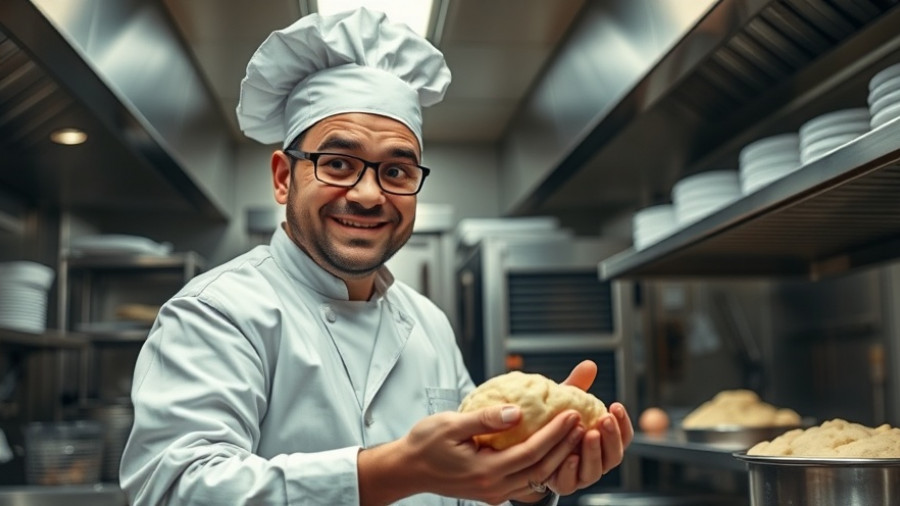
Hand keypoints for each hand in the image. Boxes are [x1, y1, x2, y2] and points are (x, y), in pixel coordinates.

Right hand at [388, 404, 585, 504]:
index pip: (531, 452)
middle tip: (581, 421)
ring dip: (557, 457)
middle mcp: (493, 487)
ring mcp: (494, 493)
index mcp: (485, 471)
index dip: (555, 433)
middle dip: (564, 444)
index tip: (572, 413)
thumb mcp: (451, 424)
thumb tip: (517, 412)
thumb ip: (486, 419)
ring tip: (573, 435)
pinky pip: (525, 483)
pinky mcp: (492, 491)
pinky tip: (551, 452)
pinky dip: (542, 467)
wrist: (407, 469)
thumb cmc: (425, 443)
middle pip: (540, 468)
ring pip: (536, 478)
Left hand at [541, 360, 633, 495]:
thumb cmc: (554, 422)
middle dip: (612, 437)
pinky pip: (571, 482)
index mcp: (603, 442)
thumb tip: (589, 364)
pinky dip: (572, 470)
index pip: (623, 436)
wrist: (529, 448)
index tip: (615, 405)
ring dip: (594, 453)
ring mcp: (582, 475)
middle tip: (604, 420)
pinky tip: (569, 456)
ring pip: (596, 470)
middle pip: (614, 455)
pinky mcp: (564, 484)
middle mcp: (597, 460)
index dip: (623, 423)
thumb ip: (578, 387)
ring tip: (588, 435)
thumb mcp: (565, 403)